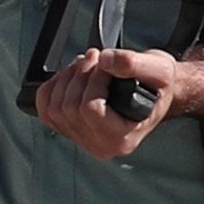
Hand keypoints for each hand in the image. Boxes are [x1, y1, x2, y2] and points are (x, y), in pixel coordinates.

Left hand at [44, 47, 179, 160]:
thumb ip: (133, 63)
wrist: (155, 91)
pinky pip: (45, 110)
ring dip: (66, 79)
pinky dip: (51, 88)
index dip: (95, 80)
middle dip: (80, 75)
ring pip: (55, 108)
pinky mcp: (69, 129)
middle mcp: (101, 144)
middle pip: (69, 107)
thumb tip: (105, 60)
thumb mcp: (158, 69)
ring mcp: (83, 139)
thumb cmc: (158, 87)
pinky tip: (69, 77)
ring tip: (86, 65)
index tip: (106, 65)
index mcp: (122, 138)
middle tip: (95, 58)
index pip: (91, 110)